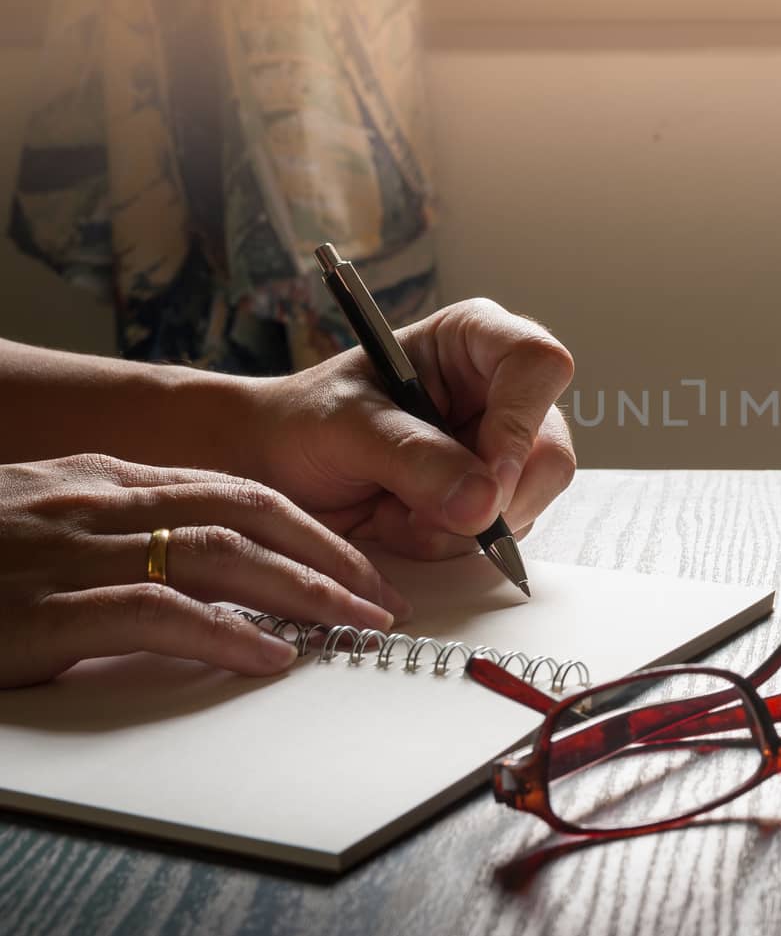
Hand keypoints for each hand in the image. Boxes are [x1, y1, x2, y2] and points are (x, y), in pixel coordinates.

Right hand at [0, 454, 405, 688]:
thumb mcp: (44, 525)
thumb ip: (119, 531)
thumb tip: (201, 568)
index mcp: (103, 478)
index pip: (235, 491)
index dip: (309, 529)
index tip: (358, 565)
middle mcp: (98, 501)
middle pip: (247, 513)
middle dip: (329, 556)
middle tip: (382, 600)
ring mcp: (70, 551)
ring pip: (219, 554)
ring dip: (302, 591)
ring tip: (355, 627)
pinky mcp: (42, 609)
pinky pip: (156, 614)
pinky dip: (223, 634)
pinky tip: (268, 657)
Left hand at [249, 299, 576, 560]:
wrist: (271, 470)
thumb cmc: (301, 423)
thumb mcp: (347, 430)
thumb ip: (415, 459)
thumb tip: (482, 503)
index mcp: (471, 341)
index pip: (538, 365)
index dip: (521, 423)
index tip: (485, 481)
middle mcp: (498, 391)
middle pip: (549, 447)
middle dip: (494, 496)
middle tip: (427, 516)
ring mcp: (499, 447)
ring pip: (532, 498)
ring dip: (463, 526)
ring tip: (396, 513)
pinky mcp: (490, 494)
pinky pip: (504, 531)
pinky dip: (451, 543)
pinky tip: (403, 524)